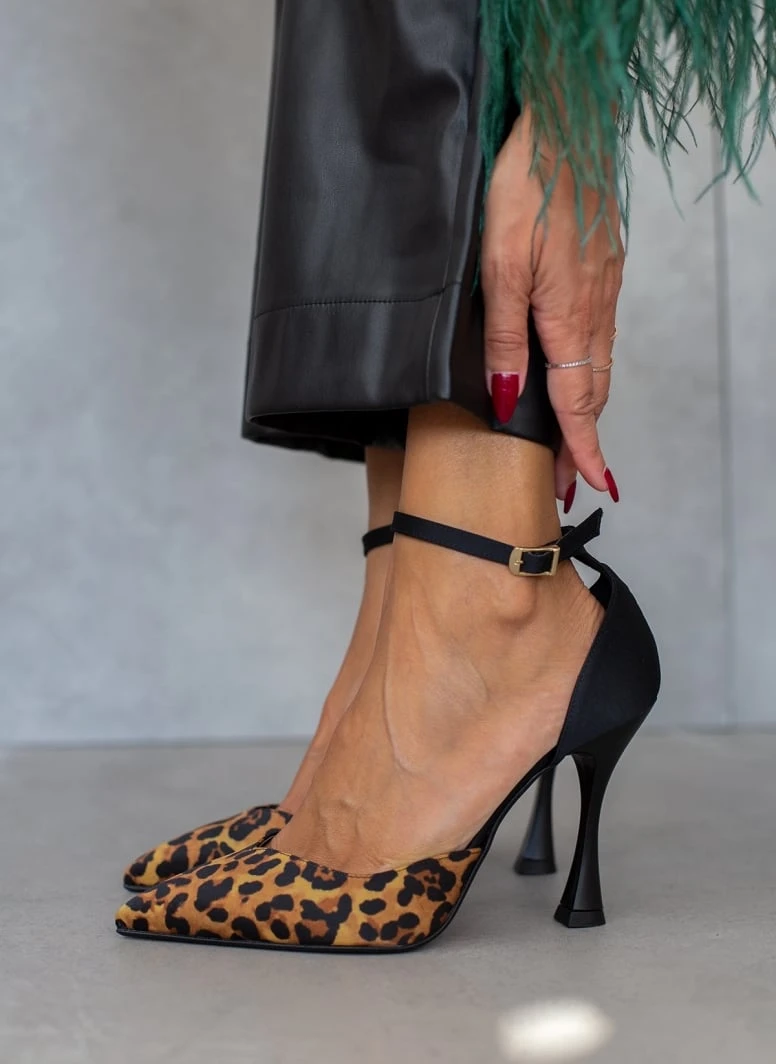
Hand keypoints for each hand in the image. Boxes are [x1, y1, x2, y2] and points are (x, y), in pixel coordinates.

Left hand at [481, 106, 623, 506]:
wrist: (563, 126)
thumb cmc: (524, 190)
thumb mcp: (498, 269)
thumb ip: (505, 339)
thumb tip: (508, 400)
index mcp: (568, 317)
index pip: (577, 402)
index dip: (581, 448)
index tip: (589, 486)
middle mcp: (594, 309)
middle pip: (591, 392)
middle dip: (580, 440)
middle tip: (564, 478)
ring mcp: (603, 288)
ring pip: (597, 365)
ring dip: (586, 409)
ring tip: (569, 440)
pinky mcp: (602, 268)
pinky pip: (599, 335)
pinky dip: (590, 370)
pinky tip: (575, 373)